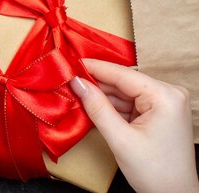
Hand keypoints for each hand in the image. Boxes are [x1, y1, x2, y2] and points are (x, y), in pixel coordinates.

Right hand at [70, 59, 198, 192]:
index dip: (94, 68)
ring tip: (75, 94)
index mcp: (165, 96)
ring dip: (102, 96)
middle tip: (68, 81)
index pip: (123, 74)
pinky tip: (92, 107)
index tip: (69, 63)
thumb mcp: (120, 139)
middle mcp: (168, 94)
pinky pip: (130, 103)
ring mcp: (165, 104)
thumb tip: (77, 82)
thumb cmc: (155, 172)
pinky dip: (111, 107)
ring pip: (124, 93)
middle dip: (96, 84)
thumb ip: (97, 107)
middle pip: (123, 82)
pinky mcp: (159, 114)